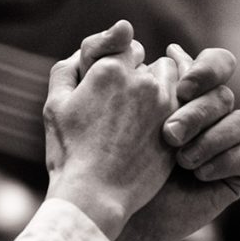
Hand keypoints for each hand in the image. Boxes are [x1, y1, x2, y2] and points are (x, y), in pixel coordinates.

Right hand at [43, 21, 178, 239]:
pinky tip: (156, 128)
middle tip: (123, 105)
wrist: (94, 195)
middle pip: (150, 62)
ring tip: (142, 115)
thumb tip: (84, 51)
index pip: (124, 45)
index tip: (108, 85)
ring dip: (160, 89)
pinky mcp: (178, 125)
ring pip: (172, 78)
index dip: (116, 63)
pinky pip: (185, 104)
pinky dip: (175, 109)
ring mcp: (163, 103)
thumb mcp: (54, 105)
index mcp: (109, 69)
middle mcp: (141, 80)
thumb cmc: (69, 152)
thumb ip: (68, 67)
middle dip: (139, 76)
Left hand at [117, 45, 239, 240]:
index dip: (206, 69)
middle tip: (169, 134)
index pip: (214, 63)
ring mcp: (224, 144)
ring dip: (210, 139)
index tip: (181, 88)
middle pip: (224, 93)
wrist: (111, 214)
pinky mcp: (234, 173)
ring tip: (179, 160)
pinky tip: (198, 174)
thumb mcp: (95, 104)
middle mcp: (208, 115)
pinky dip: (225, 160)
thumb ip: (111, 64)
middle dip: (198, 111)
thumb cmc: (102, 161)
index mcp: (184, 94)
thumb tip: (153, 39)